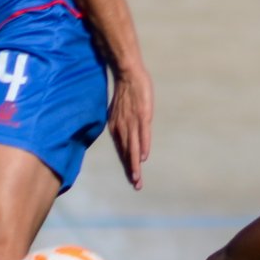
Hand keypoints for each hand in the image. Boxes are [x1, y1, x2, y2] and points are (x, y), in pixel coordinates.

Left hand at [106, 68, 153, 189]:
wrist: (127, 74)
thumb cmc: (125, 94)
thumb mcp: (120, 112)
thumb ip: (122, 126)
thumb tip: (124, 137)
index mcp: (116, 128)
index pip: (122, 151)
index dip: (127, 165)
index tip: (132, 179)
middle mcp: (122, 128)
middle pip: (127, 153)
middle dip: (131, 170)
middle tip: (136, 186)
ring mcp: (132, 122)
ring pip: (133, 147)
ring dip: (135, 164)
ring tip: (137, 178)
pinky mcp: (142, 115)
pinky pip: (142, 134)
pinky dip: (143, 146)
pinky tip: (144, 157)